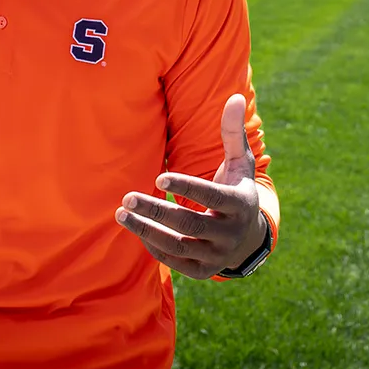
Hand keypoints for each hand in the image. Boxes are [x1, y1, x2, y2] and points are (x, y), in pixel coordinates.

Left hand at [116, 94, 267, 279]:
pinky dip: (154, 245)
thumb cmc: (236, 189)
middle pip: (190, 223)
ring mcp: (217, 255)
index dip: (186, 187)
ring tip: (121, 214)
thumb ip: (233, 132)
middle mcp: (230, 233)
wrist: (248, 237)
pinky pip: (174, 261)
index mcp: (240, 204)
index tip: (159, 176)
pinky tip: (136, 228)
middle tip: (126, 197)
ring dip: (147, 230)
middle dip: (156, 210)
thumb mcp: (240, 162)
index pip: (213, 196)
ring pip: (178, 246)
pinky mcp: (203, 271)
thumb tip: (235, 96)